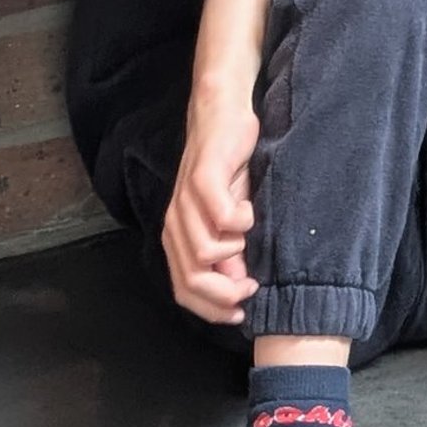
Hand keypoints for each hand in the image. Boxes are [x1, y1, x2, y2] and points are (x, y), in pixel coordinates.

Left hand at [164, 95, 259, 323]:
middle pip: (192, 280)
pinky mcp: (203, 179)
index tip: (242, 310)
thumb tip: (237, 286)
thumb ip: (229, 253)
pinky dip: (241, 221)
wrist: (222, 116)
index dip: (213, 310)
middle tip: (251, 284)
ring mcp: (185, 203)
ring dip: (236, 250)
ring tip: (248, 231)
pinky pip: (222, 218)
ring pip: (205, 253)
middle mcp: (175, 224)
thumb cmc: (229, 170)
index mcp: (178, 239)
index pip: (185, 292)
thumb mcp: (229, 220)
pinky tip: (248, 209)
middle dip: (226, 293)